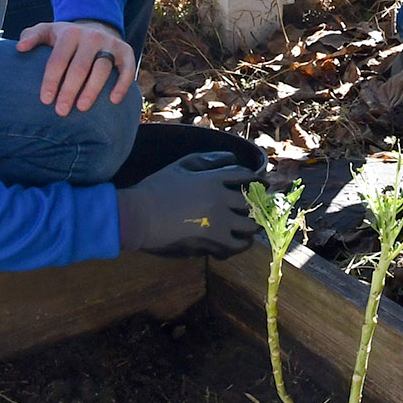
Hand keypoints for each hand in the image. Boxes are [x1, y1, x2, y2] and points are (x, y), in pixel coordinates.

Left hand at [19, 19, 137, 115]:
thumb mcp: (47, 31)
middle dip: (70, 90)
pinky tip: (113, 100)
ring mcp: (110, 44)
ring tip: (82, 108)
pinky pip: (127, 69)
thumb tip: (20, 48)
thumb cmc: (66, 38)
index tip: (45, 100)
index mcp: (70, 33)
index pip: (58, 59)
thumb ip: (31, 36)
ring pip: (102, 68)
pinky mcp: (126, 51)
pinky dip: (123, 84)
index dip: (51, 80)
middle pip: (80, 66)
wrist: (97, 27)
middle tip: (61, 111)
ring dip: (92, 89)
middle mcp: (91, 37)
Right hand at [116, 152, 262, 258]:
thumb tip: (233, 157)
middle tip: (259, 209)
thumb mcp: (182, 166)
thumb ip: (209, 160)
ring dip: (252, 225)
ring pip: (249, 225)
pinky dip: (240, 244)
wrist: (138, 215)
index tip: (263, 186)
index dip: (257, 181)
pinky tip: (237, 242)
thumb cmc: (156, 188)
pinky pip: (236, 245)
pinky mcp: (211, 240)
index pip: (246, 176)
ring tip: (250, 227)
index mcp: (214, 178)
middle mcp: (220, 198)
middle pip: (251, 202)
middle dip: (257, 205)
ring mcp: (218, 220)